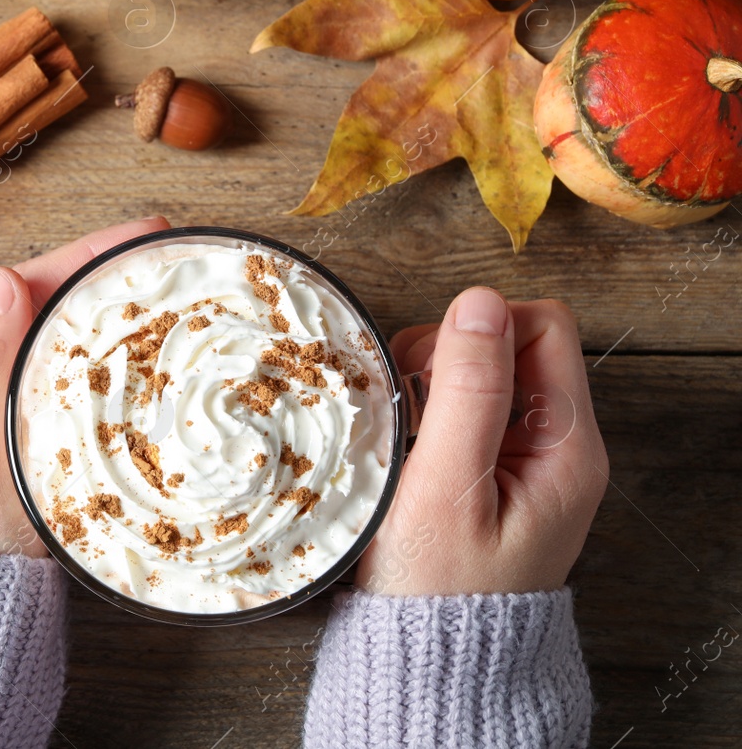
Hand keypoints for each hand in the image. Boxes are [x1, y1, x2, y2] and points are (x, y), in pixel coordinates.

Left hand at [0, 217, 170, 555]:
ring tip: (160, 292)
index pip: (16, 292)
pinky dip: (97, 360)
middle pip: (35, 308)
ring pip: (47, 343)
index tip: (142, 236)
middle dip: (97, 275)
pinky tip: (134, 359)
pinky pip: (55, 382)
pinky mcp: (10, 448)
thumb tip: (1, 279)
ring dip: (99, 313)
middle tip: (167, 253)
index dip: (80, 257)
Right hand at [357, 287, 609, 594]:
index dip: (479, 330)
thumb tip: (479, 302)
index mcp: (567, 447)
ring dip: (431, 385)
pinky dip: (427, 412)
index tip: (427, 373)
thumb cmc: (437, 590)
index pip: (543, 326)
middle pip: (512, 343)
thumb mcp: (447, 487)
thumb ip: (468, 393)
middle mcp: (557, 448)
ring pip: (483, 373)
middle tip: (408, 406)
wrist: (429, 666)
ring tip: (402, 434)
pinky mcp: (492, 474)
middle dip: (449, 354)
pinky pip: (465, 410)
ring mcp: (525, 461)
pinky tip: (403, 449)